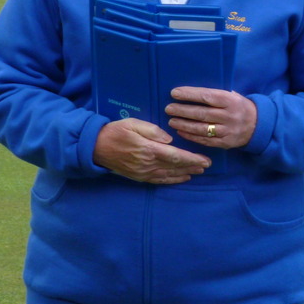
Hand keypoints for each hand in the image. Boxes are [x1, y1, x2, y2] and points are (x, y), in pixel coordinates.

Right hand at [94, 118, 209, 183]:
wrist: (96, 147)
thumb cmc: (116, 131)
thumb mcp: (134, 123)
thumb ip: (153, 130)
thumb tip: (170, 139)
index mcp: (149, 149)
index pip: (176, 156)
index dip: (193, 159)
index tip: (205, 160)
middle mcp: (148, 164)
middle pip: (175, 167)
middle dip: (193, 166)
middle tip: (207, 165)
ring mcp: (143, 172)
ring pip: (169, 175)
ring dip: (185, 173)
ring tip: (199, 171)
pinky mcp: (139, 177)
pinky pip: (159, 180)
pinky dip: (172, 180)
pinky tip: (182, 178)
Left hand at [165, 86, 257, 149]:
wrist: (257, 125)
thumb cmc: (239, 106)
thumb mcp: (232, 96)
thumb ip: (215, 95)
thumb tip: (190, 92)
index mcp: (230, 101)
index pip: (207, 96)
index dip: (190, 94)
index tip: (174, 93)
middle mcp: (229, 116)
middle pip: (202, 113)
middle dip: (183, 111)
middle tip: (168, 109)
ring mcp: (227, 131)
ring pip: (202, 129)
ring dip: (184, 125)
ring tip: (171, 121)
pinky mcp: (225, 143)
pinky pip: (206, 140)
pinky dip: (192, 137)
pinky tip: (181, 132)